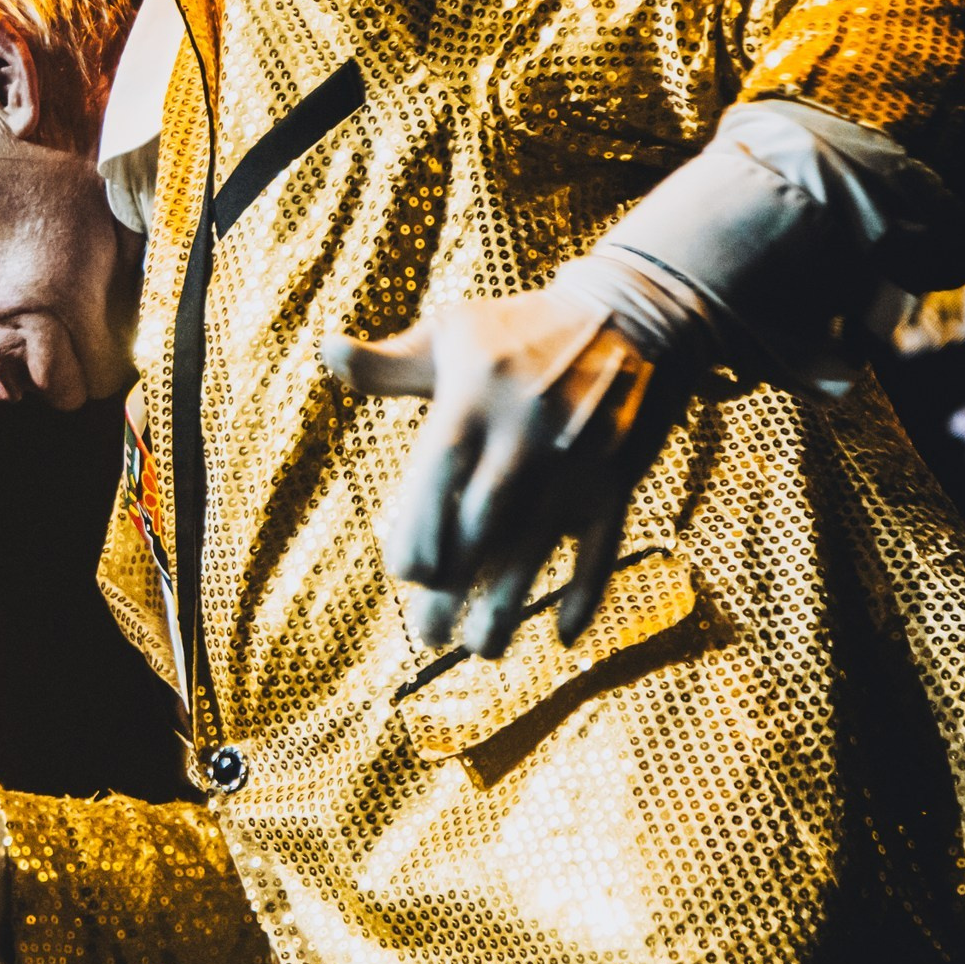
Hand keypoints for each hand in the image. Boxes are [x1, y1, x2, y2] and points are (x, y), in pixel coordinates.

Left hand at [323, 289, 683, 656]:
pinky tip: (562, 636)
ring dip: (511, 604)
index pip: (441, 472)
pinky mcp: (619, 480)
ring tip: (481, 651)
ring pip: (538, 546)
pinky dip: (587, 591)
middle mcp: (525, 438)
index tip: (408, 575)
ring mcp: (577, 464)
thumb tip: (326, 350)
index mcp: (475, 401)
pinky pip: (603, 545)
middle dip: (454, 585)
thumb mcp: (455, 331)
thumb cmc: (524, 327)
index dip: (423, 527)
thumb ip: (389, 362)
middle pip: (483, 524)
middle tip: (427, 637)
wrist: (638, 312)